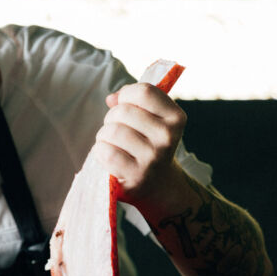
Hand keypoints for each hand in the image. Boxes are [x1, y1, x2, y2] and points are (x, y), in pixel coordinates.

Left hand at [95, 82, 186, 207]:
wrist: (157, 183)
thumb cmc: (147, 144)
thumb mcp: (149, 119)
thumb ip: (131, 101)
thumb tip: (111, 99)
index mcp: (175, 117)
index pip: (143, 92)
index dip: (127, 96)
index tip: (126, 106)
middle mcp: (167, 137)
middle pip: (122, 111)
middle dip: (112, 118)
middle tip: (118, 131)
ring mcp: (153, 157)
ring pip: (112, 131)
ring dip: (104, 136)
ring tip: (113, 144)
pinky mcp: (136, 175)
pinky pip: (106, 152)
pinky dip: (100, 152)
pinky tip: (110, 157)